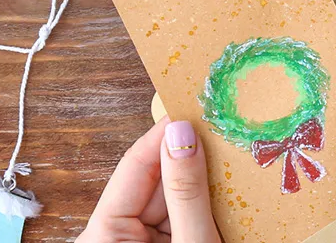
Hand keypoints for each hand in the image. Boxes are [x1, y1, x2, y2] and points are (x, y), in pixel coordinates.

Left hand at [78, 118, 220, 242]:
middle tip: (221, 133)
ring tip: (231, 166)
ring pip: (172, 196)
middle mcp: (114, 235)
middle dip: (188, 158)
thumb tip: (182, 137)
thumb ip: (187, 195)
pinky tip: (226, 196)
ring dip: (200, 183)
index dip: (165, 133)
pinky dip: (203, 206)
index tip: (190, 106)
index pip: (135, 166)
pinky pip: (180, 216)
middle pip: (156, 180)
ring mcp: (136, 240)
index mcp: (104, 235)